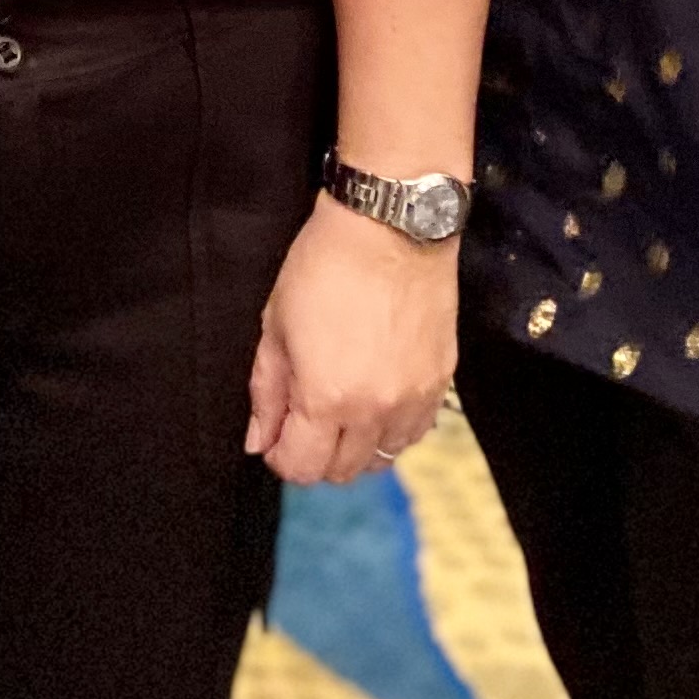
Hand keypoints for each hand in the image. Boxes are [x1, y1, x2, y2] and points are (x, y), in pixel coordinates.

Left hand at [247, 193, 458, 484]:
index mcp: (326, 397)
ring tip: (339, 413)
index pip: (302, 466)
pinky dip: (392, 431)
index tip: (274, 438)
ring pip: (383, 457)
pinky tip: (375, 404)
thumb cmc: (325, 267)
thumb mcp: (276, 325)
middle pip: (343, 470)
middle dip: (314, 456)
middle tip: (301, 424)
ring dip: (355, 447)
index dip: (280, 457)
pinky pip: (416, 433)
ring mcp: (414, 399)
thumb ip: (266, 391)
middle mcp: (375, 410)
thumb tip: (258, 439)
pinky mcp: (441, 382)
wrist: (390, 228)